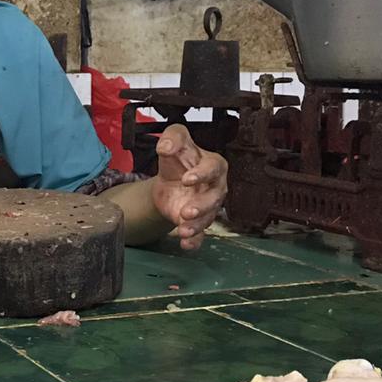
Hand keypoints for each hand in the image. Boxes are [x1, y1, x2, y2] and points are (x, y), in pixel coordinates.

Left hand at [151, 125, 227, 250]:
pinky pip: (200, 234)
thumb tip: (165, 144)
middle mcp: (215, 187)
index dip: (202, 174)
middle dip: (201, 206)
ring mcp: (208, 207)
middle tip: (186, 211)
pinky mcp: (198, 222)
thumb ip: (173, 137)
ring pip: (208, 218)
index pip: (212, 169)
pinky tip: (186, 245)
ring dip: (196, 226)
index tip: (187, 179)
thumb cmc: (179, 159)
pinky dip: (194, 241)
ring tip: (182, 230)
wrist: (170, 180)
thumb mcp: (175, 141)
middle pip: (214, 198)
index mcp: (213, 165)